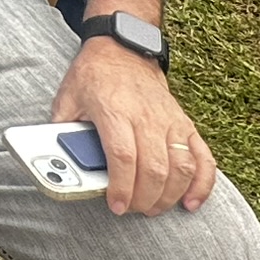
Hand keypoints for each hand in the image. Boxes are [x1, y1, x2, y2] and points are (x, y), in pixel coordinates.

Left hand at [52, 39, 217, 215]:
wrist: (122, 49)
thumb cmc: (93, 76)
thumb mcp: (67, 97)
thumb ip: (62, 129)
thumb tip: (55, 160)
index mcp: (113, 110)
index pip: (122, 156)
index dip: (120, 186)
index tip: (115, 204)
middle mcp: (145, 116)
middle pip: (154, 168)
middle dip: (144, 198)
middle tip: (131, 209)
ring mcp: (170, 121)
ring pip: (180, 167)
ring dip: (169, 196)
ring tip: (152, 208)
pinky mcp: (185, 124)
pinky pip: (203, 158)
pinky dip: (202, 184)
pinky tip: (190, 202)